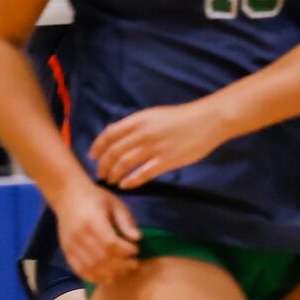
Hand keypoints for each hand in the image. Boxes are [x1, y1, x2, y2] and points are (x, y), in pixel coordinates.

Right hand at [46, 178, 140, 283]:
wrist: (67, 196)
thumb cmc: (95, 197)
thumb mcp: (114, 203)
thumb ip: (126, 221)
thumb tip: (138, 238)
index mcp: (92, 221)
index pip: (110, 243)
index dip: (125, 251)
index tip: (136, 250)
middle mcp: (80, 235)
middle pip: (101, 258)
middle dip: (121, 264)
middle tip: (134, 264)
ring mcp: (71, 245)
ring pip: (91, 267)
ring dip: (109, 273)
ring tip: (122, 272)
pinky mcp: (66, 251)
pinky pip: (79, 270)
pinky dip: (94, 277)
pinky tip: (106, 277)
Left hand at [87, 97, 232, 189]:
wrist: (208, 120)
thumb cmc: (180, 118)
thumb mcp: (153, 115)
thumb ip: (134, 125)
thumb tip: (114, 134)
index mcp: (138, 120)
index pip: (109, 134)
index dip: (97, 147)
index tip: (92, 156)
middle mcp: (143, 133)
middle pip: (113, 152)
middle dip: (103, 165)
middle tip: (100, 174)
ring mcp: (154, 148)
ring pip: (124, 164)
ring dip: (114, 174)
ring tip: (111, 181)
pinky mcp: (166, 161)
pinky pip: (142, 174)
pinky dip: (130, 181)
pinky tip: (125, 185)